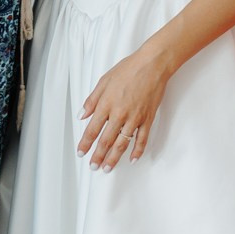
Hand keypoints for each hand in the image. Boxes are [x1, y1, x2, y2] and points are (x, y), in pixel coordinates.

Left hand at [78, 44, 172, 169]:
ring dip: (114, 158)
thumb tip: (81, 115)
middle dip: (98, 156)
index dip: (86, 143)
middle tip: (93, 166)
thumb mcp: (103, 81)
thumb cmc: (128, 69)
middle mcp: (119, 114)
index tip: (81, 152)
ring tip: (107, 168)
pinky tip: (132, 159)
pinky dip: (137, 151)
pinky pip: (142, 139)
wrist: (152, 65)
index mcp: (106, 105)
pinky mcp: (147, 118)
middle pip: (106, 141)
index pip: (92, 129)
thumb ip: (91, 100)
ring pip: (122, 144)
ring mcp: (135, 118)